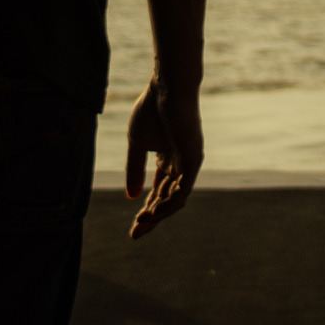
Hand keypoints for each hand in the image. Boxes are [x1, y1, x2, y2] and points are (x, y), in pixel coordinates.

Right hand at [124, 76, 202, 239]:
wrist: (166, 90)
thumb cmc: (151, 110)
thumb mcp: (136, 144)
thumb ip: (134, 169)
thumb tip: (130, 195)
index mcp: (168, 159)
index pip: (159, 191)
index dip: (146, 209)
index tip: (133, 228)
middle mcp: (181, 164)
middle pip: (167, 199)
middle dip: (151, 218)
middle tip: (135, 235)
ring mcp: (189, 163)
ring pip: (177, 198)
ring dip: (159, 214)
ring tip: (141, 223)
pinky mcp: (194, 160)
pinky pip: (184, 189)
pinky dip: (169, 203)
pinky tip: (153, 212)